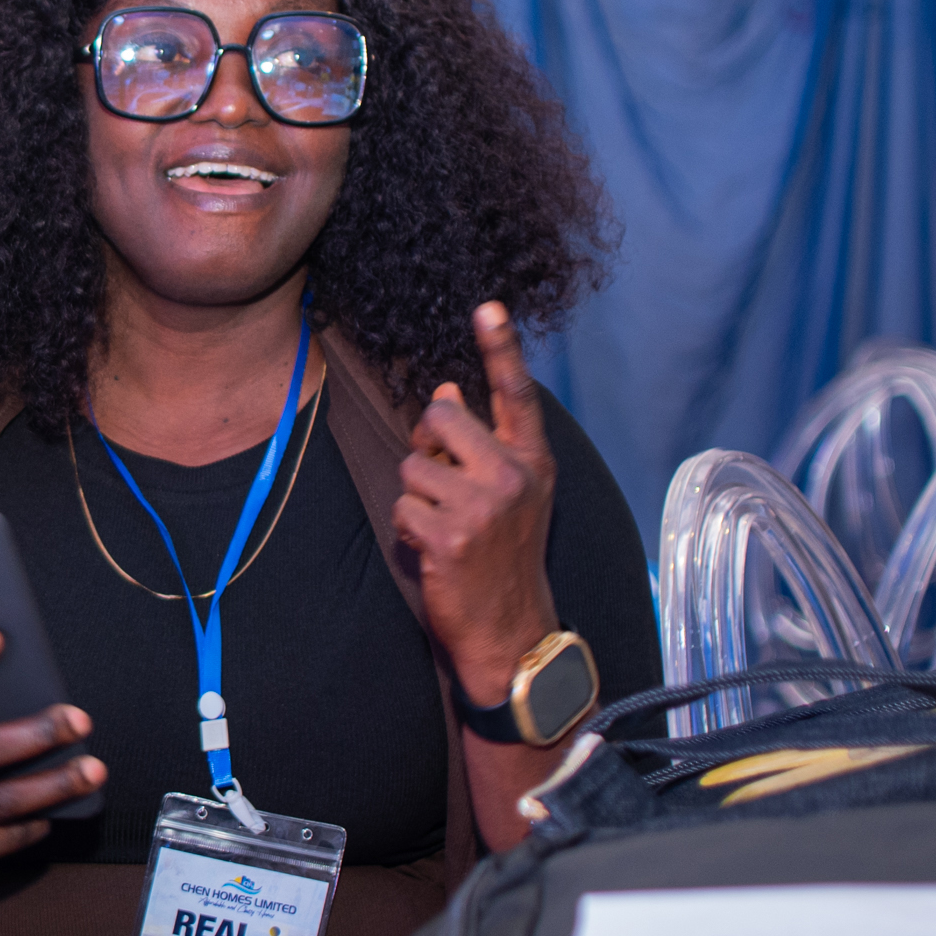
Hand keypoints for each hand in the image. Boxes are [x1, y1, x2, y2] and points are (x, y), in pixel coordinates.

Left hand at [392, 302, 560, 704]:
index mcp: (533, 462)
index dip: (500, 348)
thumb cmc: (504, 557)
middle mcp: (513, 477)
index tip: (487, 306)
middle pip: (440, 418)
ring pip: (413, 466)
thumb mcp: (510, 496)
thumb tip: (448, 392)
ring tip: (445, 528)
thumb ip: (484, 446)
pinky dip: (408, 530)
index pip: (515, 394)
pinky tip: (435, 551)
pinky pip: (402, 508)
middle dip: (427, 445)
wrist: (513, 629)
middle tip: (442, 483)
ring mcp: (483, 506)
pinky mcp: (450, 535)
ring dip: (416, 498)